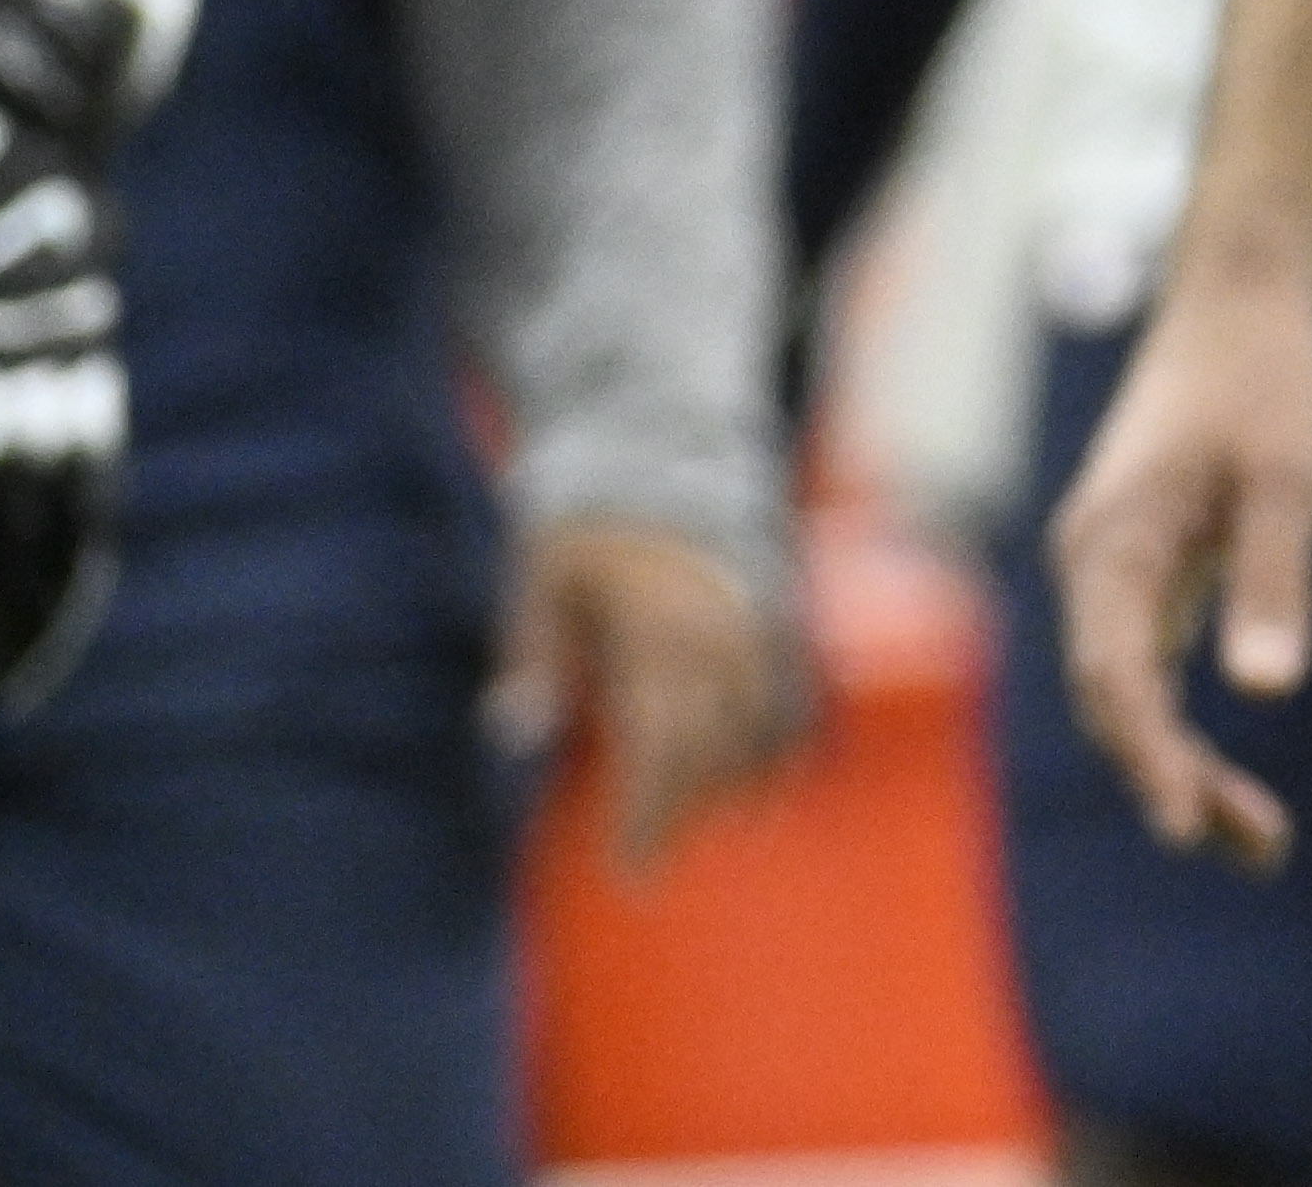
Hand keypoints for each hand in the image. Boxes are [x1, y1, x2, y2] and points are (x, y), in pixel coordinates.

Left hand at [498, 518, 804, 868]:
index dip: (649, 813)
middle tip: (650, 863)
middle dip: (681, 812)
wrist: (655, 445)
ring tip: (708, 829)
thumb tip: (518, 735)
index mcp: (656, 629)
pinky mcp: (775, 607)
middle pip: (709, 746)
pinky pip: (794, 687)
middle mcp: (717, 630)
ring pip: (757, 723)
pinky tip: (771, 783)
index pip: (660, 745)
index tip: (631, 866)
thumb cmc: (581, 525)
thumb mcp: (538, 581)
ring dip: (733, 784)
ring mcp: (756, 618)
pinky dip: (786, 739)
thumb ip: (532, 656)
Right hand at [1044, 276, 1311, 872]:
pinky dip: (1186, 728)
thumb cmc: (1267, 377)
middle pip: (1117, 702)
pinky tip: (1228, 787)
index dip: (1147, 754)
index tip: (1185, 822)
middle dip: (1176, 780)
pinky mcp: (1150, 575)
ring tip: (1264, 843)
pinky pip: (1152, 672)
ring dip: (1184, 768)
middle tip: (1259, 846)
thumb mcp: (1287, 472)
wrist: (1243, 301)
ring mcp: (1119, 575)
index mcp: (1113, 544)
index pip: (1115, 674)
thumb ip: (1273, 576)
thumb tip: (1267, 691)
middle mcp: (1098, 570)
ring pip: (1133, 698)